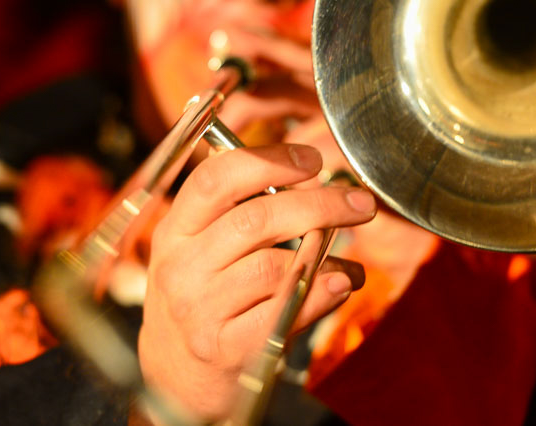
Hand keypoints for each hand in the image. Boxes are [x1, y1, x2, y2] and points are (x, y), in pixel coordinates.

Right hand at [138, 143, 376, 420]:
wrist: (175, 377)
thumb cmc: (201, 298)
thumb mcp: (198, 249)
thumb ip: (237, 211)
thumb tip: (308, 174)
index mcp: (175, 230)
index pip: (215, 179)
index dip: (267, 160)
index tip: (312, 159)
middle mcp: (181, 266)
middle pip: (256, 219)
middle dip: (320, 204)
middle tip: (360, 202)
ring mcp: (200, 309)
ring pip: (276, 266)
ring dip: (328, 255)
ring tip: (351, 260)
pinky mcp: (226, 348)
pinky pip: (285, 310)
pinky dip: (323, 292)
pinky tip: (342, 282)